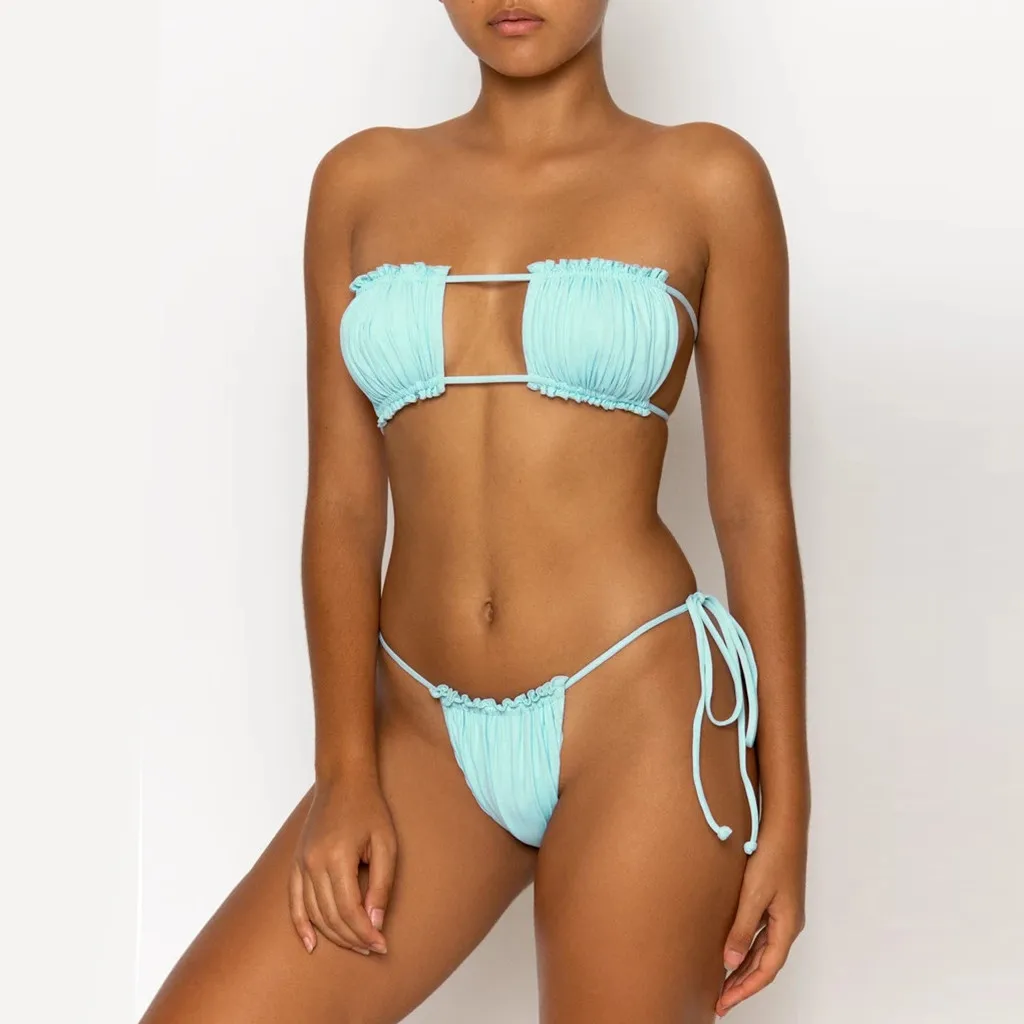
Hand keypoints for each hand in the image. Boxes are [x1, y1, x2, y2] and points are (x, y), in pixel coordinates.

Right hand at [288, 770, 396, 955]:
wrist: (343, 782)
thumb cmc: (369, 809)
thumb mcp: (385, 844)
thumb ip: (381, 884)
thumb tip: (375, 922)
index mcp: (337, 856)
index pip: (350, 910)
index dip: (366, 932)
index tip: (382, 945)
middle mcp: (313, 863)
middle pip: (331, 916)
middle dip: (353, 937)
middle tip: (373, 947)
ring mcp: (302, 863)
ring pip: (314, 913)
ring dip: (334, 935)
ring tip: (356, 944)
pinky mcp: (297, 862)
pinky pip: (294, 901)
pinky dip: (301, 925)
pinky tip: (311, 944)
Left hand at [715, 819, 806, 1016]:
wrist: (784, 826)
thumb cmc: (772, 856)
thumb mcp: (753, 894)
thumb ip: (742, 928)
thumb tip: (730, 962)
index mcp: (787, 927)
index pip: (766, 970)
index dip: (745, 990)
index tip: (725, 1003)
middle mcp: (787, 924)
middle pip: (764, 964)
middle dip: (743, 984)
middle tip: (720, 1000)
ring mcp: (782, 913)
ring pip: (762, 950)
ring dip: (743, 968)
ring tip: (722, 983)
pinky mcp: (774, 901)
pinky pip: (760, 934)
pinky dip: (745, 947)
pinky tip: (731, 950)